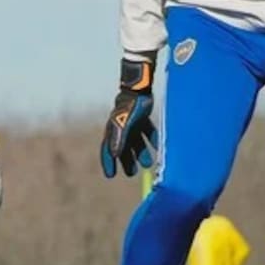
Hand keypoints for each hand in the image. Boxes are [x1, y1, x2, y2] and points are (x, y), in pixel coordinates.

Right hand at [100, 58, 157, 177]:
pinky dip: (151, 140)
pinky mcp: (142, 117)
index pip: (108, 150)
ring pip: (135, 142)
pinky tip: (157, 147)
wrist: (137, 89)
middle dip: (126, 161)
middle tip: (131, 173)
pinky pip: (147, 132)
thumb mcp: (122, 125)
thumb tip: (114, 155)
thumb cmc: (128, 107)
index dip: (108, 163)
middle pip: (123, 148)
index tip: (110, 175)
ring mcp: (132, 123)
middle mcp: (121, 129)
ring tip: (148, 164)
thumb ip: (119, 139)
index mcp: (113, 132)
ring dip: (140, 153)